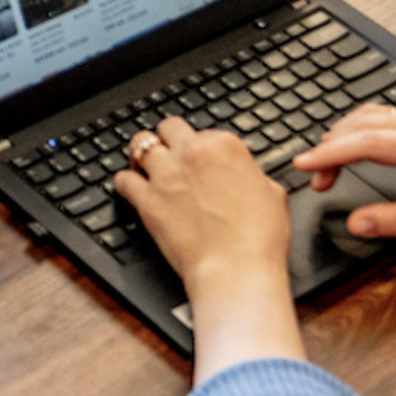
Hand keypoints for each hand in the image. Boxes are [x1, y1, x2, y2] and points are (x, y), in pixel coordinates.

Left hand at [111, 115, 291, 300]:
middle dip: (167, 140)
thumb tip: (245, 175)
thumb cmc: (258, 238)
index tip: (197, 159)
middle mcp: (192, 153)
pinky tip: (130, 189)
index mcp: (225, 146)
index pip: (202, 131)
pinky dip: (124, 183)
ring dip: (141, 155)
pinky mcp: (147, 200)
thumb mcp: (272, 194)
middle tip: (168, 155)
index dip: (198, 146)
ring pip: (139, 144)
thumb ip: (252, 175)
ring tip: (143, 165)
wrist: (236, 268)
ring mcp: (167, 175)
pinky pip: (122, 179)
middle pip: (168, 127)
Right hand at [286, 108, 395, 247]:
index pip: (368, 144)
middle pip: (365, 123)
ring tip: (328, 163)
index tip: (305, 165)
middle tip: (314, 176)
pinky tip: (355, 146)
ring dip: (345, 135)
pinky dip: (362, 131)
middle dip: (331, 146)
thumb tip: (357, 221)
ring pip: (375, 116)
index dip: (330, 153)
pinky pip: (389, 119)